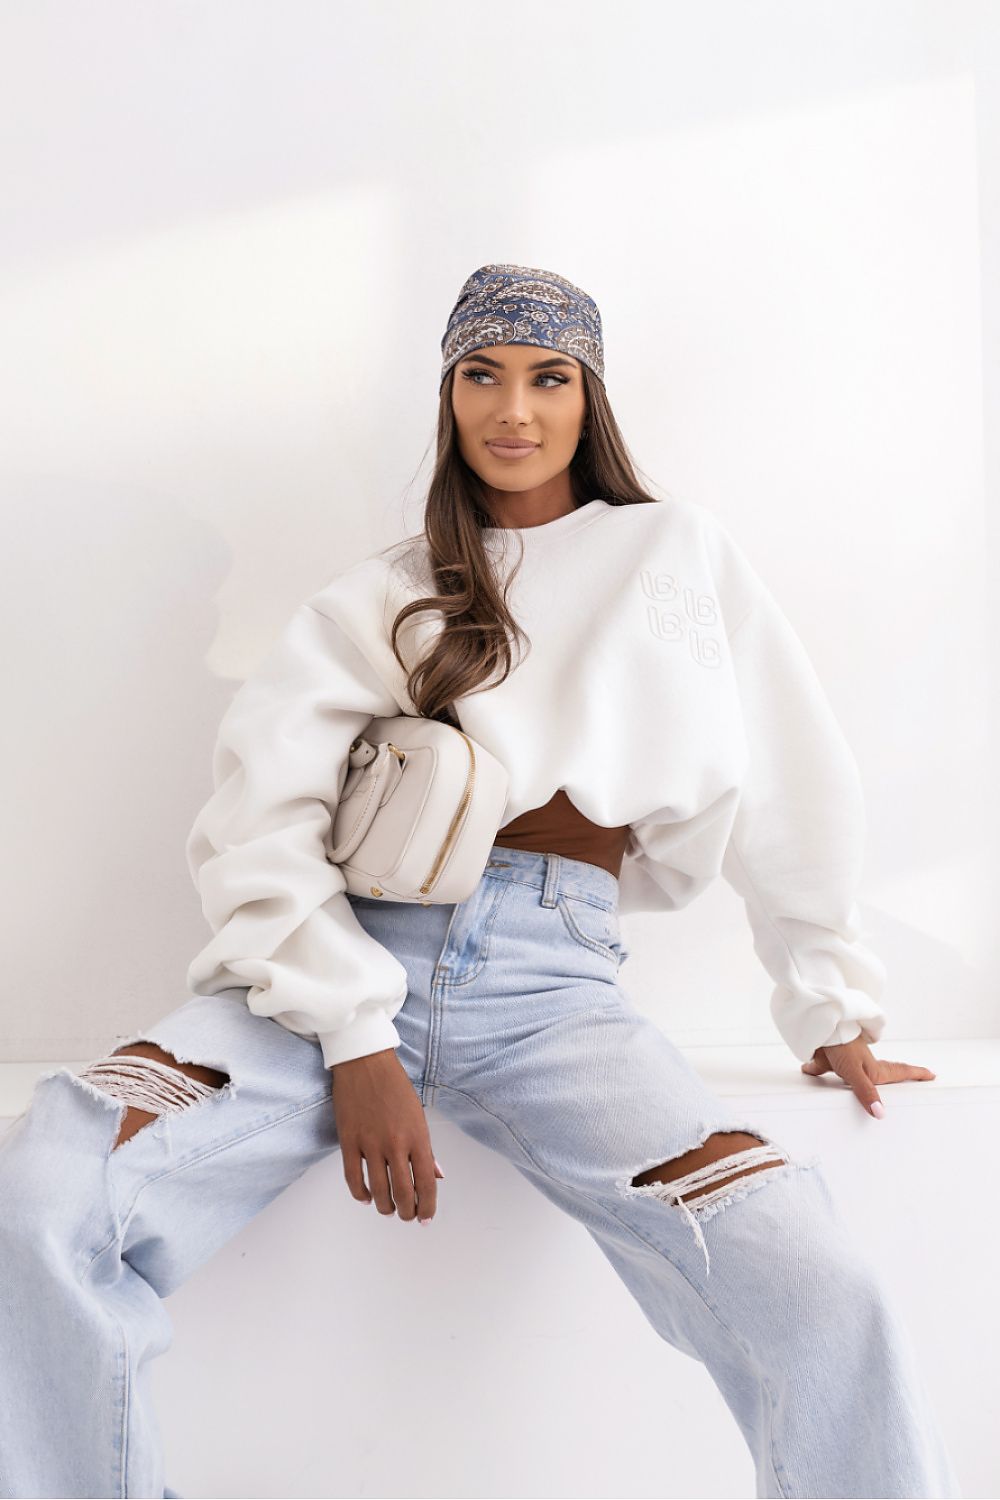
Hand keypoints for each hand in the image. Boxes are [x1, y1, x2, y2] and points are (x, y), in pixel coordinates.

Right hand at [331, 1049, 443, 1221]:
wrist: (366, 1062)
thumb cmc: (395, 1086)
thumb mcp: (419, 1115)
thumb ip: (427, 1148)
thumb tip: (437, 1175)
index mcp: (418, 1136)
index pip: (427, 1183)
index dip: (428, 1206)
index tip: (426, 1218)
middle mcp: (396, 1143)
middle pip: (403, 1193)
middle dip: (407, 1212)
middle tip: (407, 1216)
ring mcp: (370, 1143)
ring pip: (379, 1191)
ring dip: (385, 1207)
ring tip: (388, 1209)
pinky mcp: (348, 1140)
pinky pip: (353, 1178)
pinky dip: (360, 1194)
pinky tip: (367, 1197)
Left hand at [801, 1036, 935, 1116]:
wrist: (819, 1027)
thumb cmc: (842, 1046)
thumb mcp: (856, 1072)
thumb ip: (866, 1093)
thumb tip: (880, 1114)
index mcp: (873, 1069)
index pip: (899, 1073)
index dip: (915, 1074)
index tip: (931, 1074)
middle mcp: (862, 1064)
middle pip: (882, 1073)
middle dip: (895, 1076)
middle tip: (911, 1077)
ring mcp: (845, 1060)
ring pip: (853, 1072)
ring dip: (857, 1078)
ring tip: (864, 1085)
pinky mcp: (827, 1057)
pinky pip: (823, 1066)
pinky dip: (817, 1068)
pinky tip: (808, 1070)